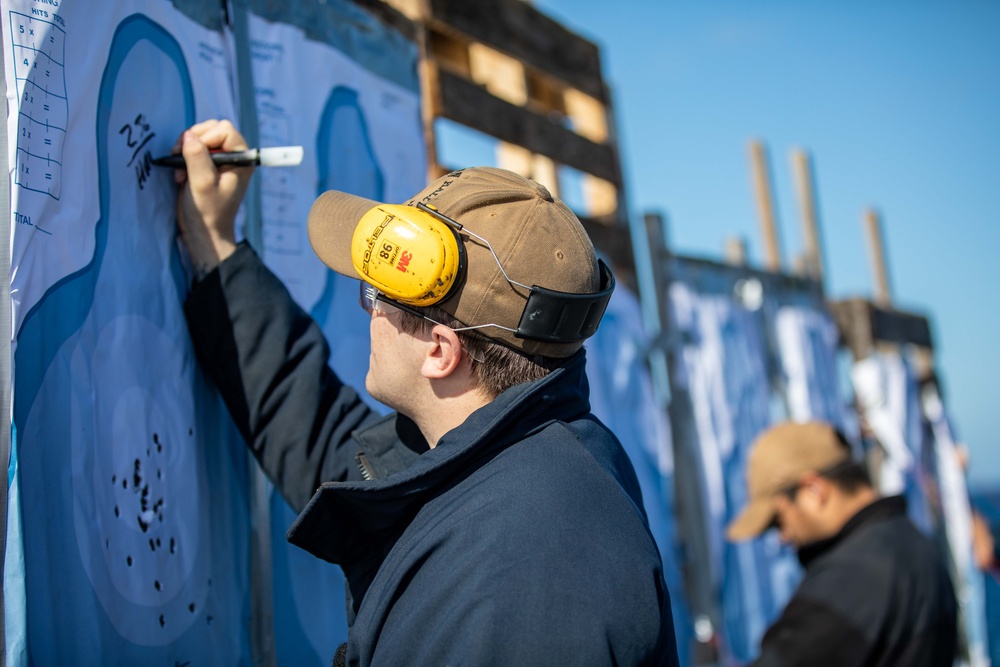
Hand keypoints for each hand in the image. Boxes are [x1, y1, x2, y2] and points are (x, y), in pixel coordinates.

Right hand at [173, 119, 253, 277]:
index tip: (195, 154)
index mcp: (242, 160)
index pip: (225, 130)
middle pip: (211, 129)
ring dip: (185, 149)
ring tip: (181, 171)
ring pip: (199, 136)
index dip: (207, 137)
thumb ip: (197, 158)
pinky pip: (192, 147)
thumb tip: (188, 135)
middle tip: (182, 158)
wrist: (204, 231)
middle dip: (194, 140)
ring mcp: (219, 160)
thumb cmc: (209, 212)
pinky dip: (182, 156)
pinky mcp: (205, 164)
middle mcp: (233, 157)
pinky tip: (180, 175)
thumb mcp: (203, 184)